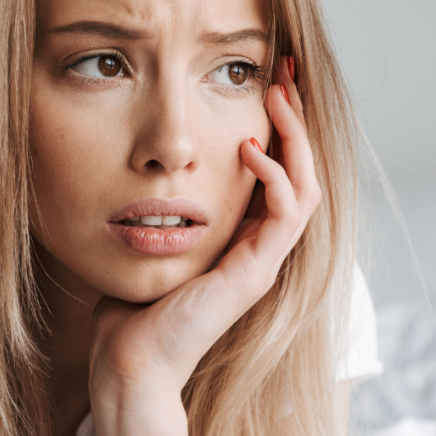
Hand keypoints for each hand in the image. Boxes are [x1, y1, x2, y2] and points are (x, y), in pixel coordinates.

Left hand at [89, 57, 319, 405]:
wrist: (128, 361)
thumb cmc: (129, 311)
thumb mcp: (148, 243)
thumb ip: (158, 213)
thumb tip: (142, 177)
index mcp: (241, 242)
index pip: (278, 174)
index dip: (277, 128)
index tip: (264, 81)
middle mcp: (260, 250)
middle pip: (302, 172)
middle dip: (296, 119)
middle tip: (283, 73)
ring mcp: (263, 263)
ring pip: (307, 186)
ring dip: (296, 137)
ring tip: (277, 95)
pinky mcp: (255, 274)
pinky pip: (287, 213)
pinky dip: (276, 176)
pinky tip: (249, 148)